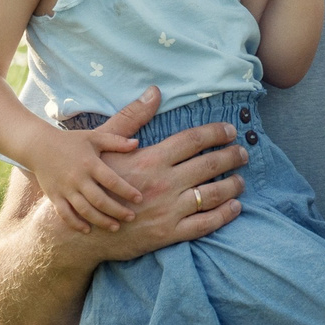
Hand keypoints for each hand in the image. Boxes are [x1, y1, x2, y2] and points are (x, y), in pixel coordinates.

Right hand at [22, 124, 141, 232]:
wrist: (38, 146)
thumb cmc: (70, 141)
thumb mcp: (93, 137)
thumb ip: (115, 141)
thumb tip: (137, 144)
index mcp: (90, 164)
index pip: (112, 181)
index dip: (127, 191)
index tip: (139, 199)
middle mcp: (78, 178)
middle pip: (100, 200)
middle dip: (117, 211)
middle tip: (132, 217)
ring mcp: (65, 189)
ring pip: (84, 210)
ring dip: (101, 221)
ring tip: (116, 227)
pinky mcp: (54, 196)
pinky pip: (65, 214)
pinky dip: (75, 223)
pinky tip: (88, 230)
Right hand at [29, 87, 249, 259]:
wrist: (80, 229)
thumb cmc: (91, 181)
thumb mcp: (104, 144)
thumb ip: (132, 117)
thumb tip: (154, 91)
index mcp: (151, 159)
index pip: (194, 140)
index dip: (217, 133)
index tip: (231, 130)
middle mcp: (164, 183)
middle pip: (209, 165)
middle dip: (232, 157)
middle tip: (244, 153)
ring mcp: (168, 210)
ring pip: (212, 195)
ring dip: (232, 186)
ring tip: (241, 180)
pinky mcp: (168, 234)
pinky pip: (204, 225)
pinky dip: (223, 215)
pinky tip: (234, 208)